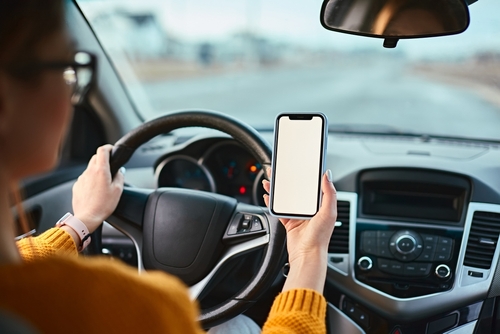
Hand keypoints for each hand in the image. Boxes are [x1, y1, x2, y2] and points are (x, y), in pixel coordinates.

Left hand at [72, 145, 124, 232]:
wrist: (87, 218)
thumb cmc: (103, 205)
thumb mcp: (118, 191)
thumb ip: (120, 177)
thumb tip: (120, 171)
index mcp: (100, 171)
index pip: (102, 151)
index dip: (108, 148)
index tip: (112, 150)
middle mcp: (89, 172)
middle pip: (95, 158)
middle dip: (103, 159)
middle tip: (110, 166)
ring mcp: (81, 179)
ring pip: (90, 168)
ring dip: (97, 171)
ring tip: (103, 183)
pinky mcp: (77, 186)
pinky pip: (85, 178)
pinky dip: (91, 180)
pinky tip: (95, 190)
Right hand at [262, 168, 336, 291]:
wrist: (306, 255)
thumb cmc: (320, 237)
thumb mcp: (328, 212)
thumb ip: (329, 193)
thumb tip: (327, 175)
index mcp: (321, 205)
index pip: (313, 186)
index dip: (306, 175)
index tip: (299, 165)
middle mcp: (310, 210)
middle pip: (297, 190)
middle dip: (288, 180)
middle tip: (279, 170)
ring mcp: (299, 216)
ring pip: (286, 198)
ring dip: (277, 189)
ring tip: (270, 180)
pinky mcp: (289, 222)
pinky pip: (279, 210)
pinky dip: (272, 203)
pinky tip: (268, 196)